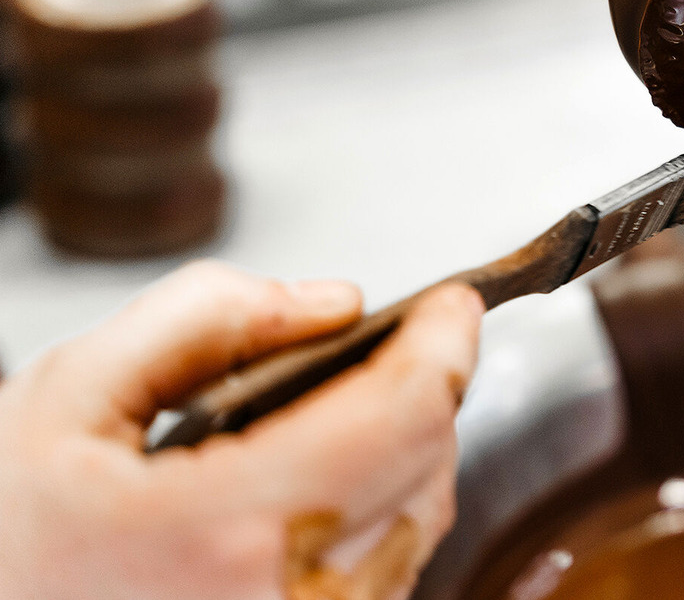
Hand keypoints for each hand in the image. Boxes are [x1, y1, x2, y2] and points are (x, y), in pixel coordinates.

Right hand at [0, 260, 482, 599]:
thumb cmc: (11, 545)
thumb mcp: (67, 397)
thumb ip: (202, 319)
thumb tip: (332, 304)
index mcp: (230, 526)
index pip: (405, 413)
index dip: (444, 342)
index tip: (451, 303)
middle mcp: (291, 597)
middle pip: (428, 462)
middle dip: (424, 386)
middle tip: (393, 343)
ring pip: (423, 520)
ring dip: (409, 448)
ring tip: (350, 408)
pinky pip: (392, 571)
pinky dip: (386, 510)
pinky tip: (330, 482)